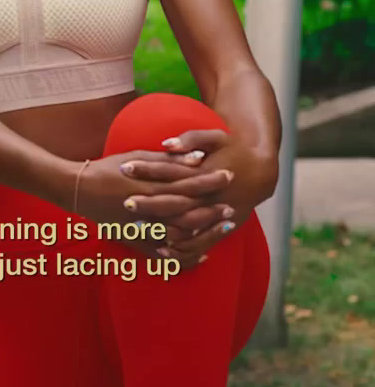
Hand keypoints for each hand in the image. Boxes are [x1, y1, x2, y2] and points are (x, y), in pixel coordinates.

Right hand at [74, 149, 234, 261]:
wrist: (79, 189)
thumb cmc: (109, 168)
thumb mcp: (137, 157)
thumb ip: (167, 160)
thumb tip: (197, 158)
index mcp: (150, 183)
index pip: (187, 182)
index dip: (209, 180)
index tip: (228, 176)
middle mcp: (149, 206)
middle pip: (188, 209)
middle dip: (212, 207)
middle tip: (231, 206)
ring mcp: (142, 226)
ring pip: (180, 233)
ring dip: (204, 231)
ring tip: (223, 227)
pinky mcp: (136, 240)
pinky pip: (164, 253)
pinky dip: (184, 254)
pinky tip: (202, 254)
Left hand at [121, 129, 276, 268]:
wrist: (262, 172)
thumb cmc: (235, 149)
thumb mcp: (216, 137)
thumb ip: (191, 139)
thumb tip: (166, 145)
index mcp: (205, 172)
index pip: (170, 171)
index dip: (146, 170)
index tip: (124, 167)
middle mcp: (210, 196)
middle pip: (174, 202)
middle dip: (148, 203)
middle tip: (124, 202)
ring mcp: (216, 215)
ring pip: (184, 226)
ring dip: (160, 228)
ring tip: (134, 227)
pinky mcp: (221, 228)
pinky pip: (199, 242)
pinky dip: (180, 248)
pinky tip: (160, 249)